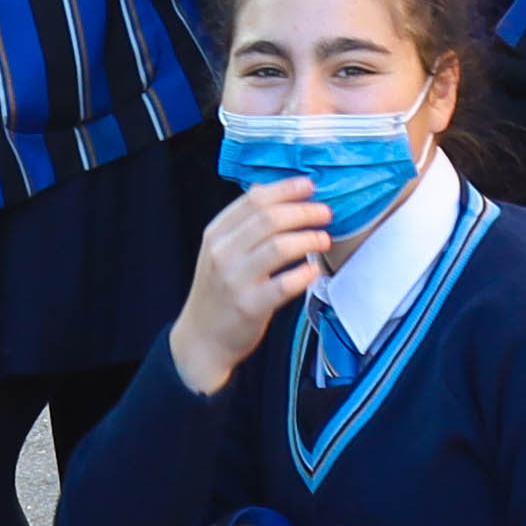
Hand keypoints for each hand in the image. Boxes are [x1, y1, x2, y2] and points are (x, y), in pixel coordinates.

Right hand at [166, 176, 337, 391]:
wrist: (201, 340)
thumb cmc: (217, 293)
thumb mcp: (217, 252)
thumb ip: (240, 224)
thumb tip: (266, 188)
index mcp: (215, 234)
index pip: (253, 200)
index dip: (286, 189)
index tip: (309, 185)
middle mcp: (222, 253)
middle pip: (269, 219)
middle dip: (304, 211)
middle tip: (325, 213)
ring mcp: (235, 279)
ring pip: (279, 247)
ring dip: (308, 239)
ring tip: (324, 239)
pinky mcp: (250, 305)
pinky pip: (284, 284)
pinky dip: (305, 273)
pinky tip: (316, 269)